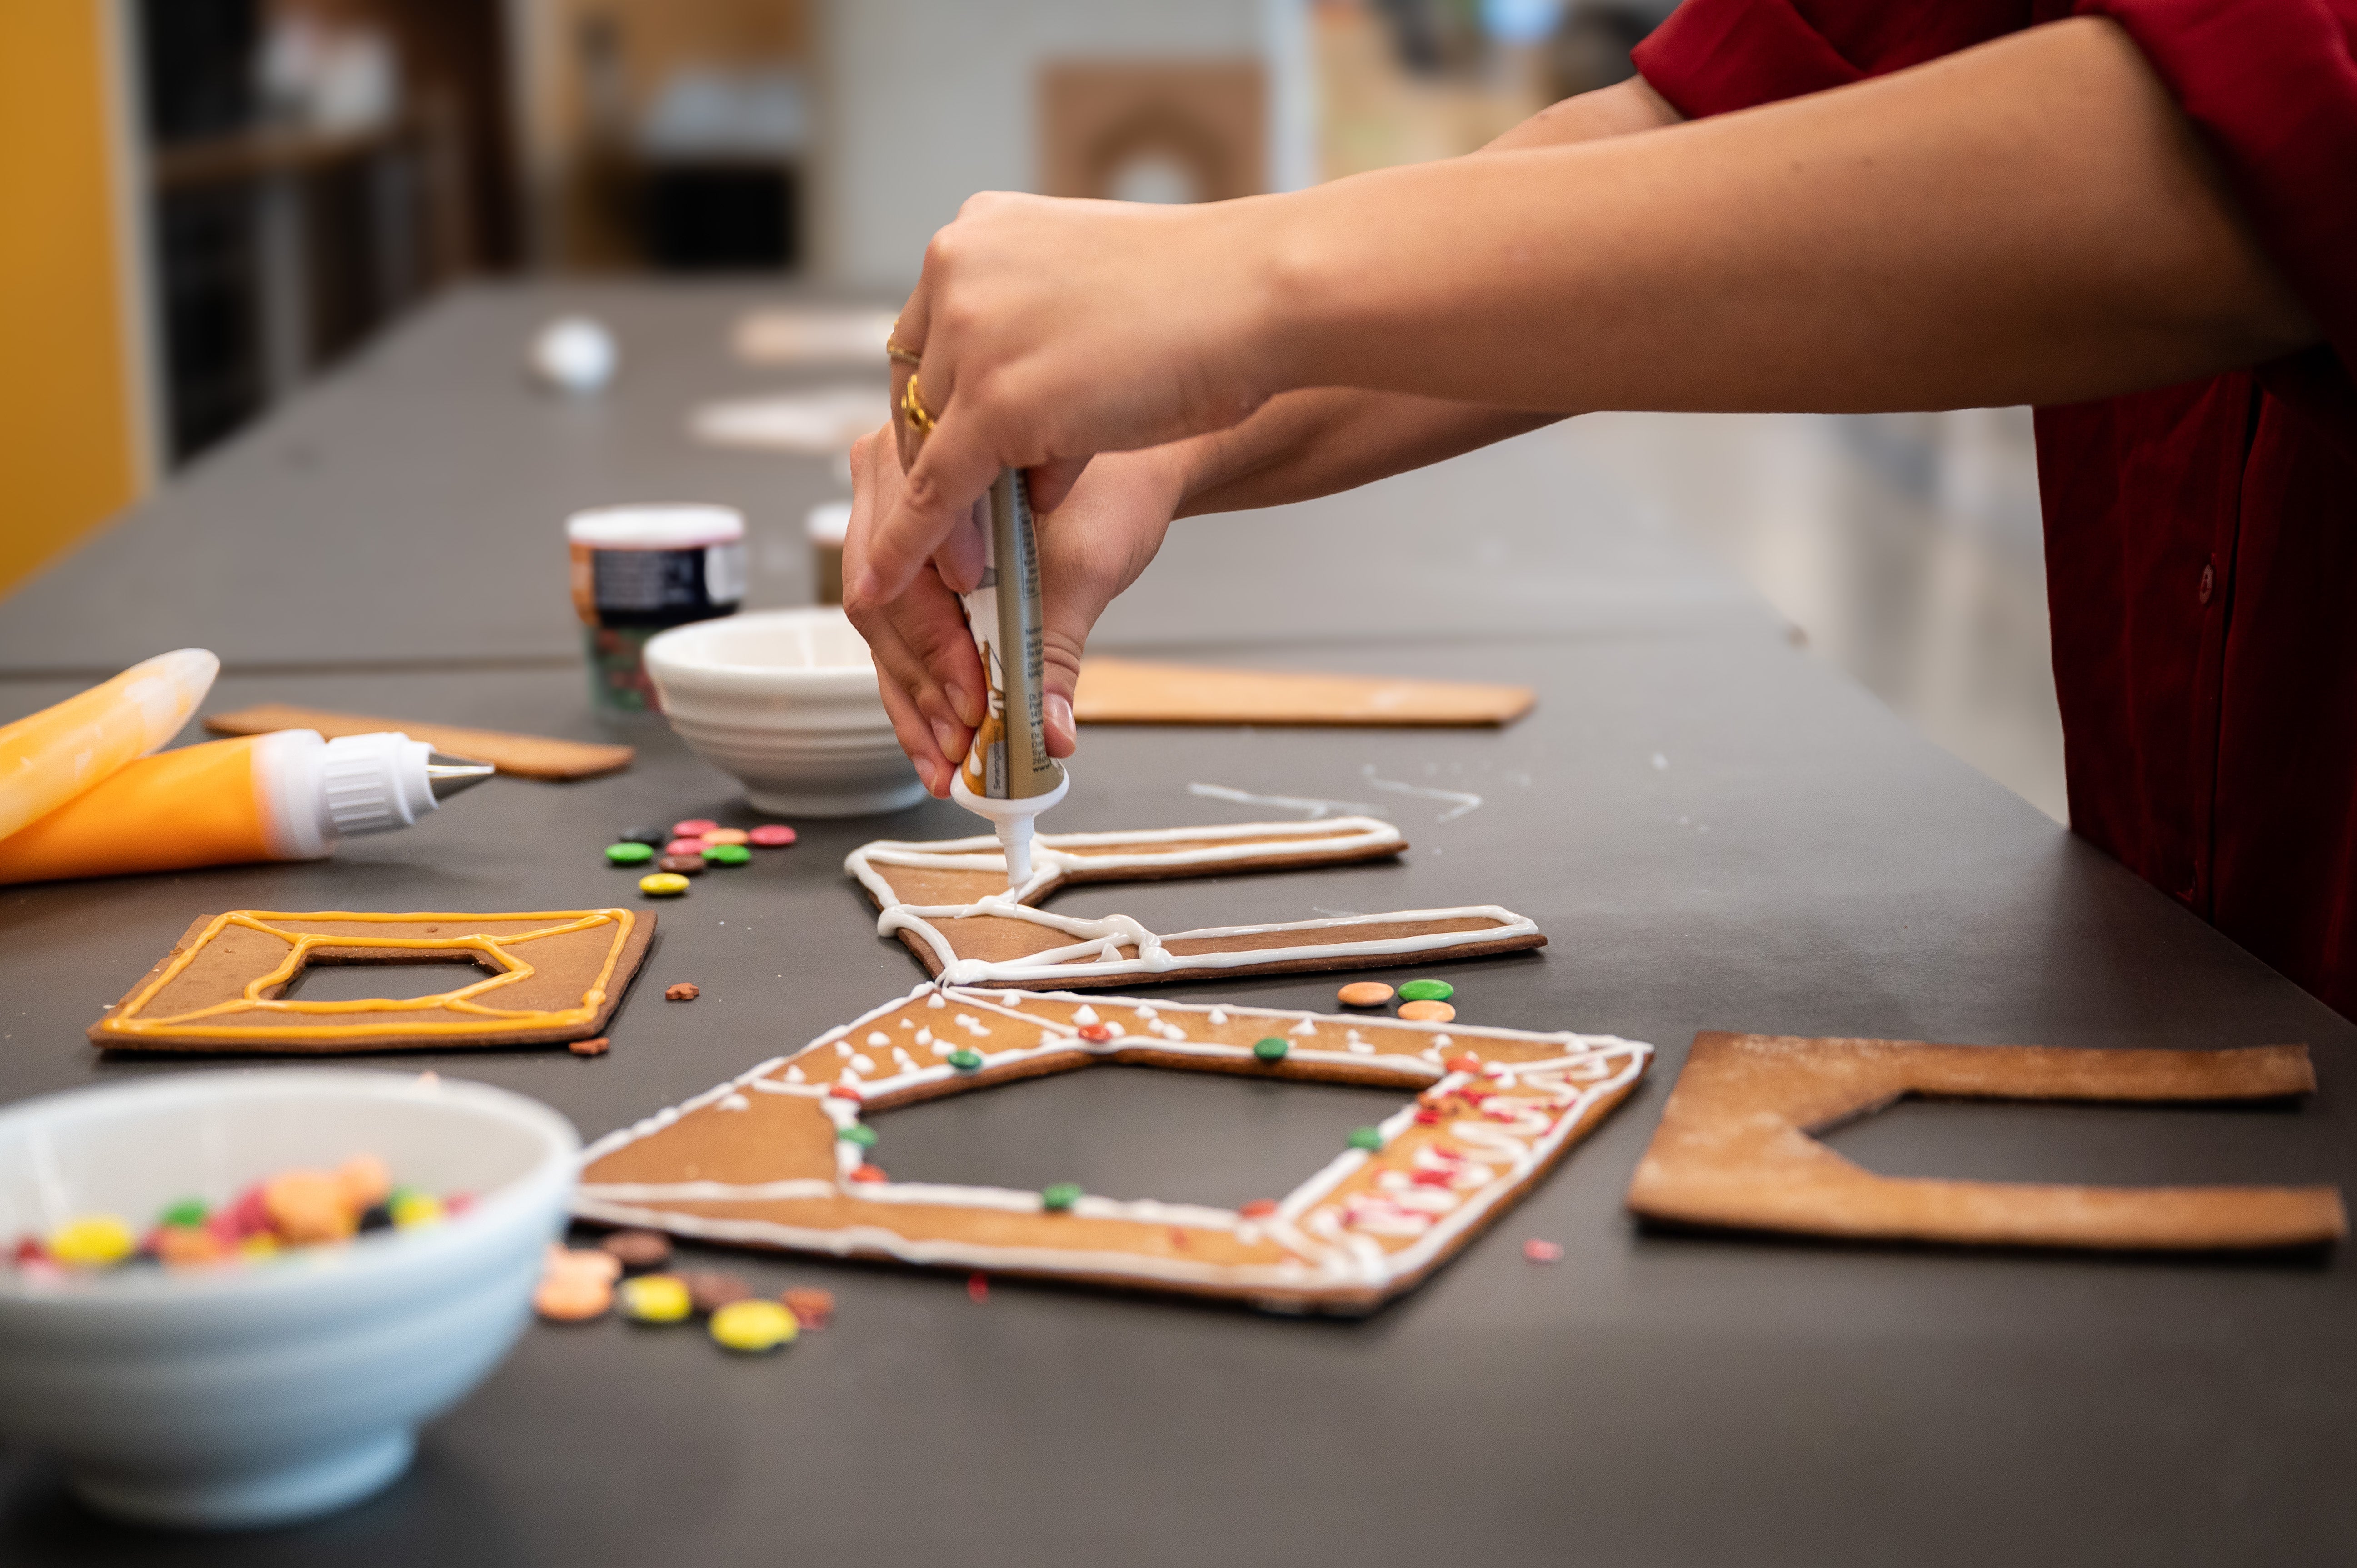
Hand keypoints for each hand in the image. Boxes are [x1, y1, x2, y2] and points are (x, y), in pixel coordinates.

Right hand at [842, 424, 1190, 795]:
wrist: (1133, 472)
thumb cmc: (1112, 490)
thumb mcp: (1086, 569)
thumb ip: (1055, 650)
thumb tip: (1046, 729)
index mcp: (928, 459)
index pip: (907, 571)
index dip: (936, 648)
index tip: (972, 703)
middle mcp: (893, 482)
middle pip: (882, 606)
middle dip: (922, 687)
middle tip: (959, 745)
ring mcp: (894, 522)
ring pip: (884, 628)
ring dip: (915, 702)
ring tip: (946, 763)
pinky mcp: (912, 561)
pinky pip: (900, 629)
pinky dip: (922, 685)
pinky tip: (940, 740)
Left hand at [859, 190, 1289, 607]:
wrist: (1261, 294)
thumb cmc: (1208, 293)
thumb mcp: (1094, 289)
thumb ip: (1042, 327)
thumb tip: (1023, 394)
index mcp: (978, 232)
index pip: (928, 336)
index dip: (944, 407)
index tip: (953, 450)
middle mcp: (956, 270)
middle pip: (917, 393)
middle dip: (939, 462)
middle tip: (964, 521)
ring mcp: (970, 336)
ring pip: (924, 446)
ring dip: (948, 510)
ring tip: (971, 562)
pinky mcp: (993, 403)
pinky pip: (932, 492)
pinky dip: (909, 544)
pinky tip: (893, 581)